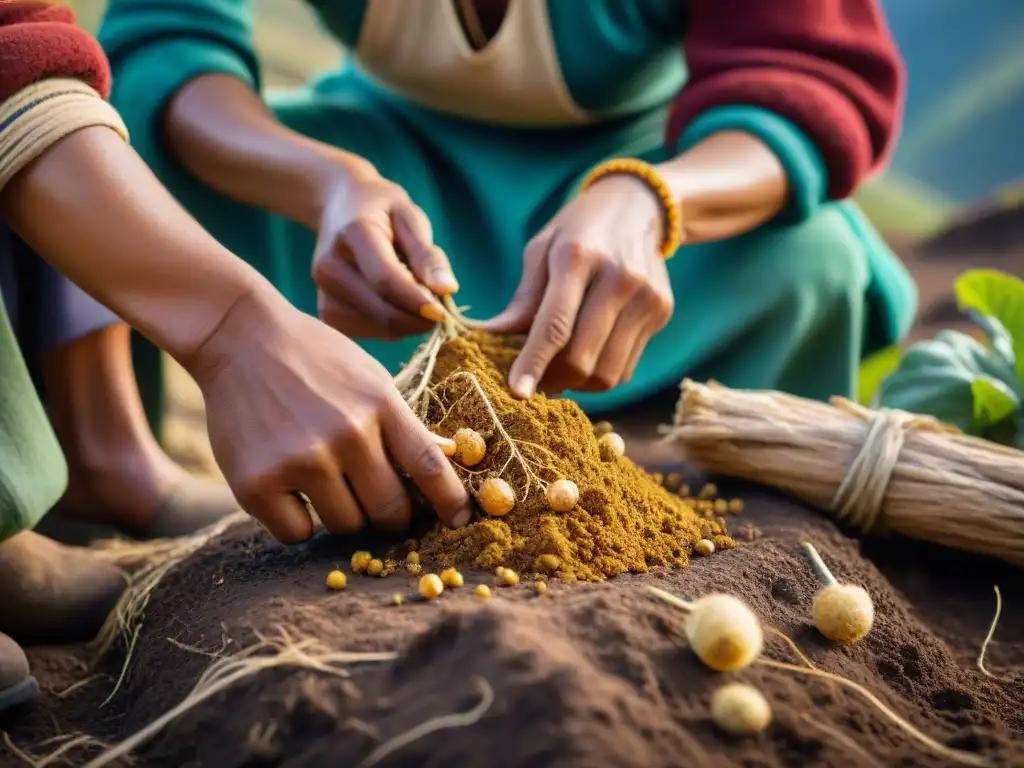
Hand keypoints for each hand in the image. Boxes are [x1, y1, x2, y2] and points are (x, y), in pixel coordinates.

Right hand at [184, 288, 471, 542]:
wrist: (238, 337)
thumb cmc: (313, 358)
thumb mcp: (369, 377)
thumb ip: (403, 422)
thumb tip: (447, 456)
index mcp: (379, 405)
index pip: (429, 466)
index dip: (451, 501)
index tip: (461, 521)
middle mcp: (346, 435)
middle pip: (389, 510)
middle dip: (390, 516)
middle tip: (378, 506)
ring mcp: (301, 460)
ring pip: (345, 525)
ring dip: (342, 515)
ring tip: (323, 482)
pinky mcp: (257, 483)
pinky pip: (296, 534)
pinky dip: (297, 522)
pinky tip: (288, 490)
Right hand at [311, 159, 457, 339]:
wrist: (339, 208)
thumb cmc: (382, 211)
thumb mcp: (410, 219)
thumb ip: (427, 255)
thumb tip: (447, 289)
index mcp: (353, 234)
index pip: (384, 279)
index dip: (416, 300)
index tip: (443, 312)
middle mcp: (329, 267)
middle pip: (381, 310)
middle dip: (417, 317)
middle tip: (439, 307)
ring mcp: (323, 292)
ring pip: (377, 328)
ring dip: (407, 324)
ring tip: (415, 299)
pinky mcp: (326, 313)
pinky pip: (368, 333)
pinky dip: (391, 328)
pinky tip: (396, 307)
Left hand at [485, 174, 674, 396]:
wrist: (639, 205)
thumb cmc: (578, 230)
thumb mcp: (541, 249)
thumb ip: (522, 299)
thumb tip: (489, 338)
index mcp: (579, 256)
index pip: (555, 324)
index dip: (533, 363)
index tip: (516, 392)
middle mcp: (619, 278)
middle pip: (582, 357)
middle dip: (552, 380)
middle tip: (533, 382)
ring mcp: (646, 298)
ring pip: (607, 372)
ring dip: (577, 384)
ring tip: (558, 373)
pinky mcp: (661, 312)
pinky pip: (626, 367)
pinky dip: (600, 376)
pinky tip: (586, 359)